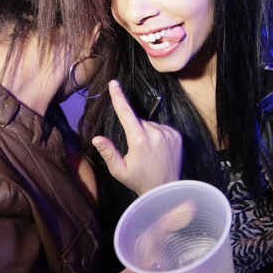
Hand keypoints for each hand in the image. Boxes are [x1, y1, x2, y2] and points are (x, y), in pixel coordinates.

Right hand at [92, 80, 182, 194]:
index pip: (125, 112)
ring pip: (150, 125)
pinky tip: (158, 150)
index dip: (118, 96)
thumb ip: (108, 152)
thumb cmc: (139, 180)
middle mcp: (155, 133)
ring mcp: (168, 133)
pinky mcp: (177, 135)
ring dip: (146, 133)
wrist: (165, 189)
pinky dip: (157, 135)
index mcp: (138, 139)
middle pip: (138, 121)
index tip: (114, 83)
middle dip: (134, 130)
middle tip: (137, 152)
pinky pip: (161, 128)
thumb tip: (96, 138)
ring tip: (149, 153)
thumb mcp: (119, 170)